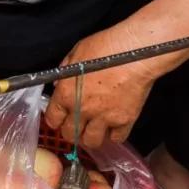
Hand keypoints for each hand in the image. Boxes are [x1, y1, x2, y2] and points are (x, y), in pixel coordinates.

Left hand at [44, 25, 161, 147]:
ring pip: (91, 142)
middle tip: (76, 126)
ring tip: (94, 130)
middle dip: (71, 132)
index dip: (55, 120)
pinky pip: (116, 138)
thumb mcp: (77, 52)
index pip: (53, 118)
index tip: (59, 119)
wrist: (136, 52)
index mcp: (67, 93)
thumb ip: (66, 70)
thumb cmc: (107, 47)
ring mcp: (103, 118)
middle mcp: (82, 110)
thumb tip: (60, 82)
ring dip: (91, 138)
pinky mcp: (124, 121)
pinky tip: (114, 127)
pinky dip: (115, 135)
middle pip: (70, 134)